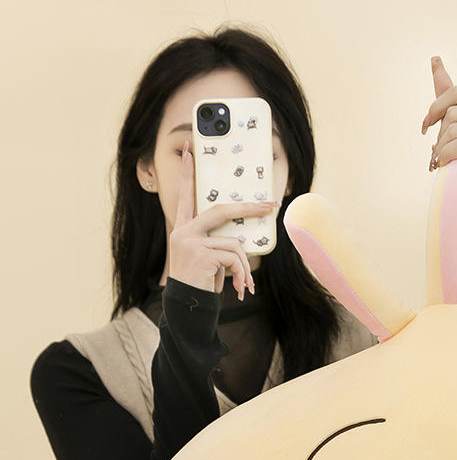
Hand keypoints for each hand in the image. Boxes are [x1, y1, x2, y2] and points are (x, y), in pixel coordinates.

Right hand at [168, 139, 278, 299]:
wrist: (188, 309)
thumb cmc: (201, 284)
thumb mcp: (210, 260)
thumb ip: (219, 243)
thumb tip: (244, 239)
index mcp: (183, 229)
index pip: (186, 196)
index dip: (189, 174)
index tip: (190, 150)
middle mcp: (182, 232)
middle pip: (221, 210)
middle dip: (249, 208)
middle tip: (270, 204)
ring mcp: (189, 242)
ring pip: (234, 243)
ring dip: (244, 266)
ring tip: (243, 284)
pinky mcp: (200, 255)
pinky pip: (234, 258)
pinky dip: (241, 274)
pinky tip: (237, 288)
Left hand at [421, 56, 456, 169]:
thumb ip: (449, 93)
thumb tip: (434, 59)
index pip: (454, 93)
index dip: (434, 109)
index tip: (425, 127)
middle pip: (452, 115)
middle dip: (439, 135)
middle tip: (436, 151)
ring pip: (453, 131)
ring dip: (440, 148)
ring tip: (440, 158)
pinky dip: (445, 156)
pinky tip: (444, 163)